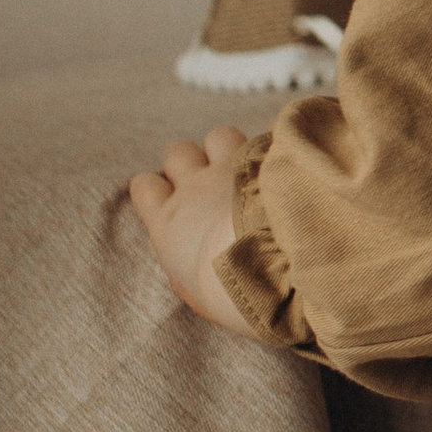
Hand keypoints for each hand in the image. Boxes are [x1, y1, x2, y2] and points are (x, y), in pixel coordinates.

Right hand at [125, 127, 259, 334]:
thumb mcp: (199, 296)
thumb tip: (187, 268)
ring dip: (231, 149)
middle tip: (215, 185)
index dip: (158, 189)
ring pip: (218, 136)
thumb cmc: (233, 293)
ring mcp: (232, 167)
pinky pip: (267, 135)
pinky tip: (287, 159)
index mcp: (168, 222)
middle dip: (193, 162)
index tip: (174, 203)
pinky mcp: (269, 157)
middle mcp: (194, 187)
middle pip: (178, 152)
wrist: (273, 267)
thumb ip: (187, 273)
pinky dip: (275, 145)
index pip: (144, 186)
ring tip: (249, 170)